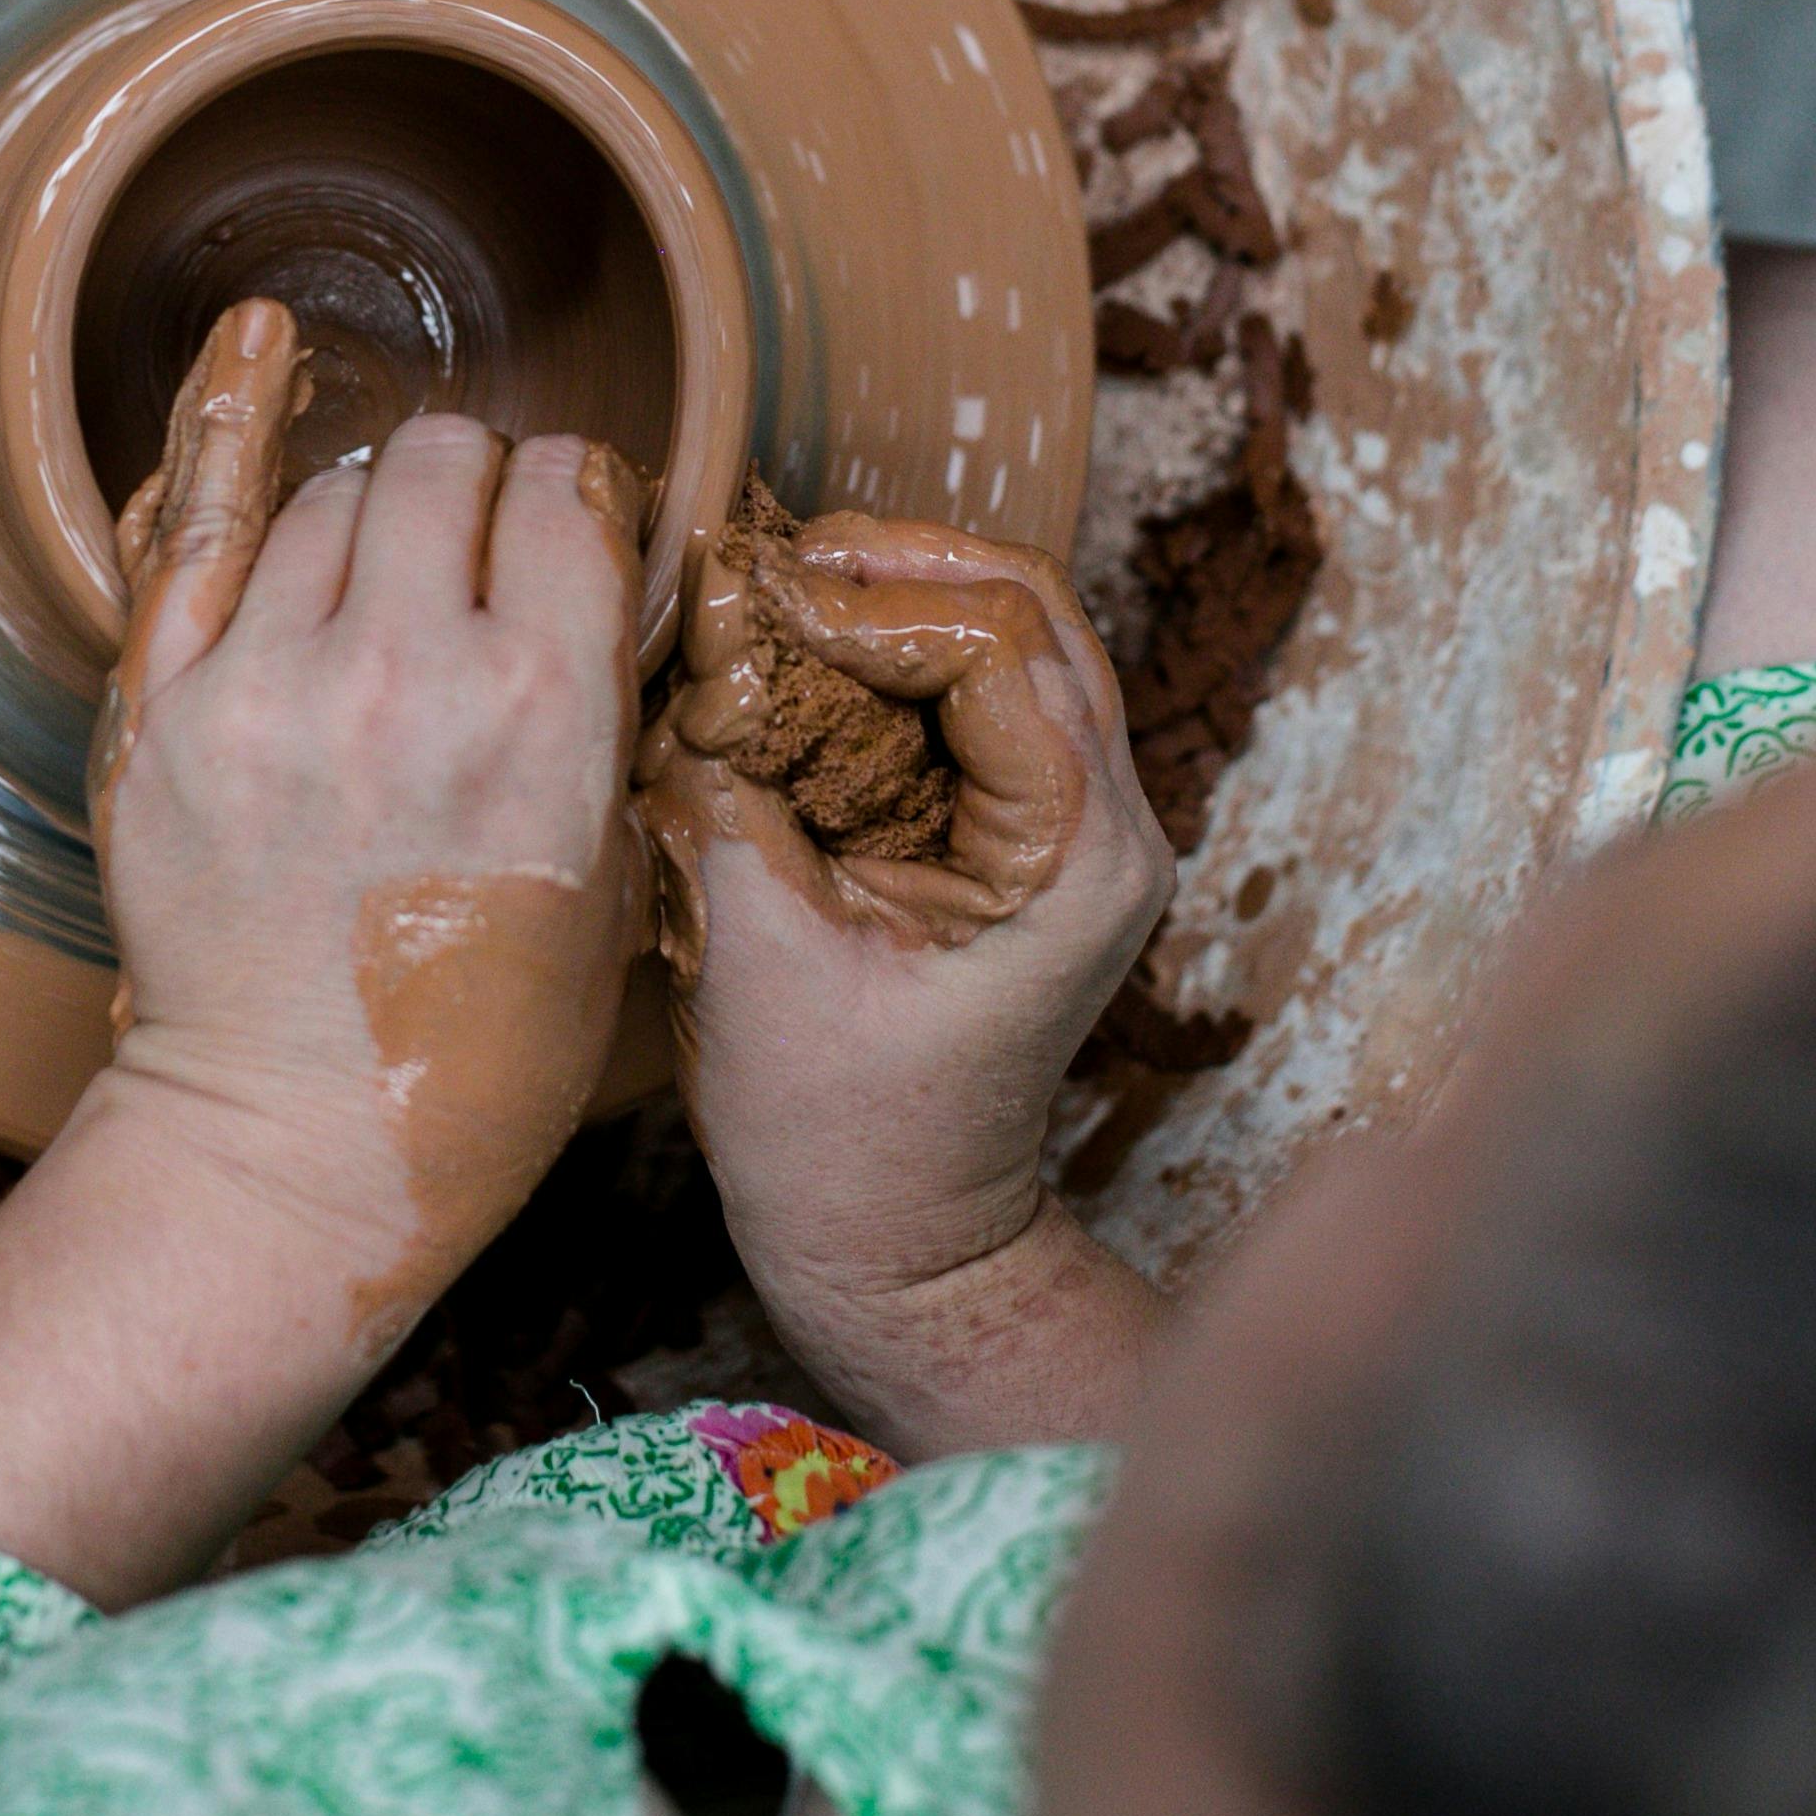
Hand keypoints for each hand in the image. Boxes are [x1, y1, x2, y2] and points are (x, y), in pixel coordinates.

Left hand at [0, 300, 648, 1601]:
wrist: (297, 1144)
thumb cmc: (482, 1040)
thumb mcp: (613, 868)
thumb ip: (611, 700)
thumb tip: (606, 559)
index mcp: (545, 709)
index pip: (570, 488)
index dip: (578, 501)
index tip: (569, 535)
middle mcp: (405, 670)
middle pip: (451, 462)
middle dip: (479, 491)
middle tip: (474, 562)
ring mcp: (267, 680)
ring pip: (334, 493)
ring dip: (368, 517)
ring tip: (377, 592)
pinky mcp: (165, 703)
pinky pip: (198, 513)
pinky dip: (232, 420)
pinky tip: (263, 343)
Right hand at [639, 519, 1172, 1449]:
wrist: (901, 1250)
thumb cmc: (837, 1139)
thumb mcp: (756, 955)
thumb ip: (726, 787)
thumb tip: (698, 648)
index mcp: (1078, 855)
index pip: (999, 643)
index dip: (869, 597)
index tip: (756, 598)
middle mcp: (1117, 824)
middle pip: (1035, 608)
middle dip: (895, 565)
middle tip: (769, 564)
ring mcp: (1090, 827)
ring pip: (1021, 635)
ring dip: (901, 595)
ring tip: (782, 593)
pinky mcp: (1041, 836)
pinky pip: (991, 692)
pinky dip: (904, 652)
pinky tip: (810, 653)